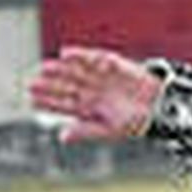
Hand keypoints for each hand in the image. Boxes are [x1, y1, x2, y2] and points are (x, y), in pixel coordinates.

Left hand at [28, 46, 162, 142]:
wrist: (159, 107)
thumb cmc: (135, 123)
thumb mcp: (108, 130)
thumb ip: (85, 131)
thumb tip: (62, 137)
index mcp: (89, 108)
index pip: (64, 104)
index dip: (48, 102)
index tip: (32, 101)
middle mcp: (91, 91)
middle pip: (66, 86)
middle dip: (49, 86)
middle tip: (32, 84)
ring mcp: (99, 77)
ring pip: (74, 71)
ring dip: (60, 70)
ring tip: (44, 68)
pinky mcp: (110, 63)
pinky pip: (92, 58)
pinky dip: (80, 55)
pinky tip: (66, 54)